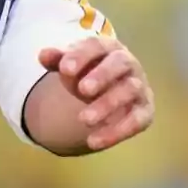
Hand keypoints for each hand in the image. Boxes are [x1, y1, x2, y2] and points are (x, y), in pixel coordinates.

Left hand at [38, 36, 153, 150]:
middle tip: (82, 90)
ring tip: (83, 120)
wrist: (109, 91)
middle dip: (102, 75)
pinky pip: (137, 120)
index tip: (64, 69)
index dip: (81, 56)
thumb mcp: (70, 67)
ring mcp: (139, 86)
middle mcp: (128, 63)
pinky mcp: (145, 111)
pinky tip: (93, 142)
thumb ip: (57, 61)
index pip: (96, 45)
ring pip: (130, 90)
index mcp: (108, 47)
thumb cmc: (87, 73)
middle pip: (120, 63)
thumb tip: (42, 55)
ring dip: (107, 104)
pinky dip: (117, 131)